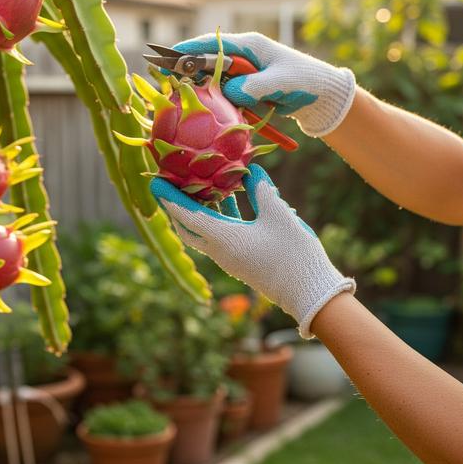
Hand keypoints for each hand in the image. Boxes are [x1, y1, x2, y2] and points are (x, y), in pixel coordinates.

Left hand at [150, 164, 354, 336]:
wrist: (307, 292)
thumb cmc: (293, 253)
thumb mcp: (279, 214)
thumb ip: (262, 189)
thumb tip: (250, 171)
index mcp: (223, 238)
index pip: (187, 214)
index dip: (169, 196)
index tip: (154, 180)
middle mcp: (219, 250)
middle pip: (188, 226)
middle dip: (176, 205)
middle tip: (170, 184)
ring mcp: (229, 258)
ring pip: (202, 232)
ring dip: (197, 210)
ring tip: (197, 186)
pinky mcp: (239, 261)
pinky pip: (218, 236)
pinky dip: (216, 218)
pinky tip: (229, 201)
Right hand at [171, 32, 356, 136]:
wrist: (324, 97)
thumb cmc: (306, 81)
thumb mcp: (280, 82)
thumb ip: (253, 86)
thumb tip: (228, 92)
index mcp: (250, 46)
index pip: (212, 44)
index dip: (187, 50)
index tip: (167, 56)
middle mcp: (243, 58)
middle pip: (206, 61)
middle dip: (185, 69)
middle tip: (163, 78)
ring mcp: (244, 75)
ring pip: (213, 80)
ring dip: (199, 88)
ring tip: (176, 95)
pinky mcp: (247, 90)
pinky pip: (223, 95)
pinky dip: (213, 101)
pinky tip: (201, 110)